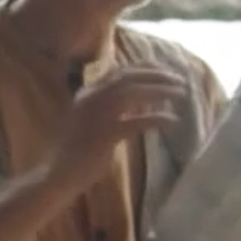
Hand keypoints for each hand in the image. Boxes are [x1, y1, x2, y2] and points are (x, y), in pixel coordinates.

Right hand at [49, 64, 187, 188]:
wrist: (59, 173)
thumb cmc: (77, 150)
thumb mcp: (92, 120)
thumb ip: (111, 107)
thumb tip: (141, 101)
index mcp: (88, 92)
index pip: (120, 71)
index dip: (145, 67)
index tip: (165, 70)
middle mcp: (92, 98)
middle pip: (130, 77)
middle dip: (158, 75)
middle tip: (180, 80)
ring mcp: (98, 115)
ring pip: (134, 93)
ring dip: (161, 91)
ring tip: (181, 94)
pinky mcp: (105, 134)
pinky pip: (137, 122)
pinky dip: (157, 119)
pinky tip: (172, 122)